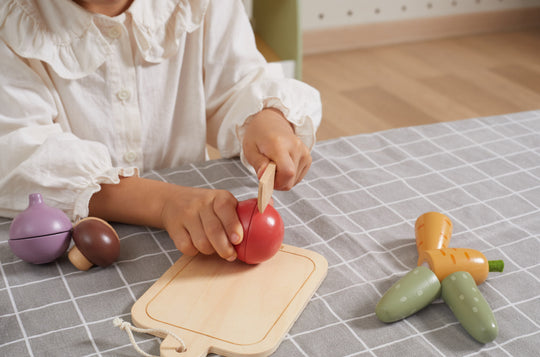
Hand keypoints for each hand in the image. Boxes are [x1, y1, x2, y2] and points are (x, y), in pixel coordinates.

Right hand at [89, 177, 242, 260]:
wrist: (172, 200)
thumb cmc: (207, 205)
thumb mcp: (224, 201)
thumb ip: (243, 210)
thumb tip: (268, 212)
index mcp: (219, 197)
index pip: (225, 209)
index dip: (233, 226)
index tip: (238, 240)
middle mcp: (202, 204)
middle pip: (213, 230)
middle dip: (224, 248)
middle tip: (230, 255)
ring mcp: (187, 215)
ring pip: (201, 242)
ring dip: (210, 251)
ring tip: (214, 248)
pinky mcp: (175, 227)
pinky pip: (186, 246)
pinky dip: (194, 251)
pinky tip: (198, 246)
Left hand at [242, 108, 311, 189]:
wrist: (270, 122)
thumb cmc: (258, 136)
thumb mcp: (250, 149)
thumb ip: (258, 164)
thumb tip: (264, 177)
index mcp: (280, 144)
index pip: (287, 172)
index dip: (277, 182)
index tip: (266, 178)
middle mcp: (296, 147)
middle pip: (291, 179)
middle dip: (277, 182)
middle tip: (267, 172)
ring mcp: (304, 152)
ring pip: (295, 180)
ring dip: (283, 179)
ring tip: (274, 166)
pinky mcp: (308, 157)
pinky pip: (298, 177)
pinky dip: (289, 177)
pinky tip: (282, 166)